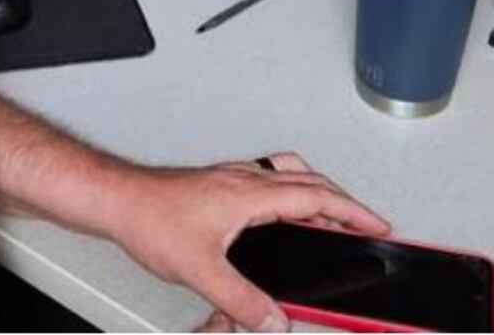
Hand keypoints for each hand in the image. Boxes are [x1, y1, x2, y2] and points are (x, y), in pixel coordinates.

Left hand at [103, 152, 389, 332]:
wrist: (116, 199)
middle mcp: (243, 179)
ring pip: (288, 175)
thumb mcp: (200, 269)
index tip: (377, 225)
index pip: (316, 198)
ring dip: (316, 191)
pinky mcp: (217, 183)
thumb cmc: (149, 217)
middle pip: (310, 182)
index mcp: (249, 192)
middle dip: (344, 203)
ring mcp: (230, 178)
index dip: (352, 212)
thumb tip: (273, 318)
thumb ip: (240, 299)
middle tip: (365, 222)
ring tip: (331, 214)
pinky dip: (288, 191)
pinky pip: (267, 179)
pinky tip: (279, 209)